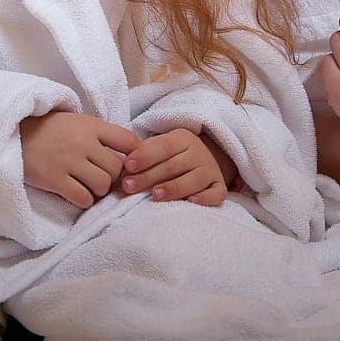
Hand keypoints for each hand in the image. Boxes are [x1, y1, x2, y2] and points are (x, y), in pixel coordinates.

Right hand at [19, 112, 140, 208]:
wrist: (12, 132)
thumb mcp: (76, 121)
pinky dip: (84, 200)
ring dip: (99, 191)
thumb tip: (127, 155)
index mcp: (91, 125)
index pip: (129, 141)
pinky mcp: (54, 179)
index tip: (129, 165)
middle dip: (113, 178)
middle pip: (117, 169)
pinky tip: (76, 194)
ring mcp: (69, 161)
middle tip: (102, 179)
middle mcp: (83, 142)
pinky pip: (83, 198)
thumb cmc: (47, 128)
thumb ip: (99, 134)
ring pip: (102, 186)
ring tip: (89, 187)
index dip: (135, 157)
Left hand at [119, 128, 234, 206]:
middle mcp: (198, 152)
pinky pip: (217, 193)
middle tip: (129, 186)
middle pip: (173, 165)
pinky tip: (192, 202)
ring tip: (155, 195)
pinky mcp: (219, 186)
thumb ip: (143, 153)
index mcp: (182, 138)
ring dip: (174, 187)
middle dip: (149, 176)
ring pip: (194, 179)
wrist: (208, 157)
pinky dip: (206, 198)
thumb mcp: (161, 146)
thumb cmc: (173, 156)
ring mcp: (210, 170)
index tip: (127, 166)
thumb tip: (119, 167)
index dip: (144, 156)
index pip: (162, 146)